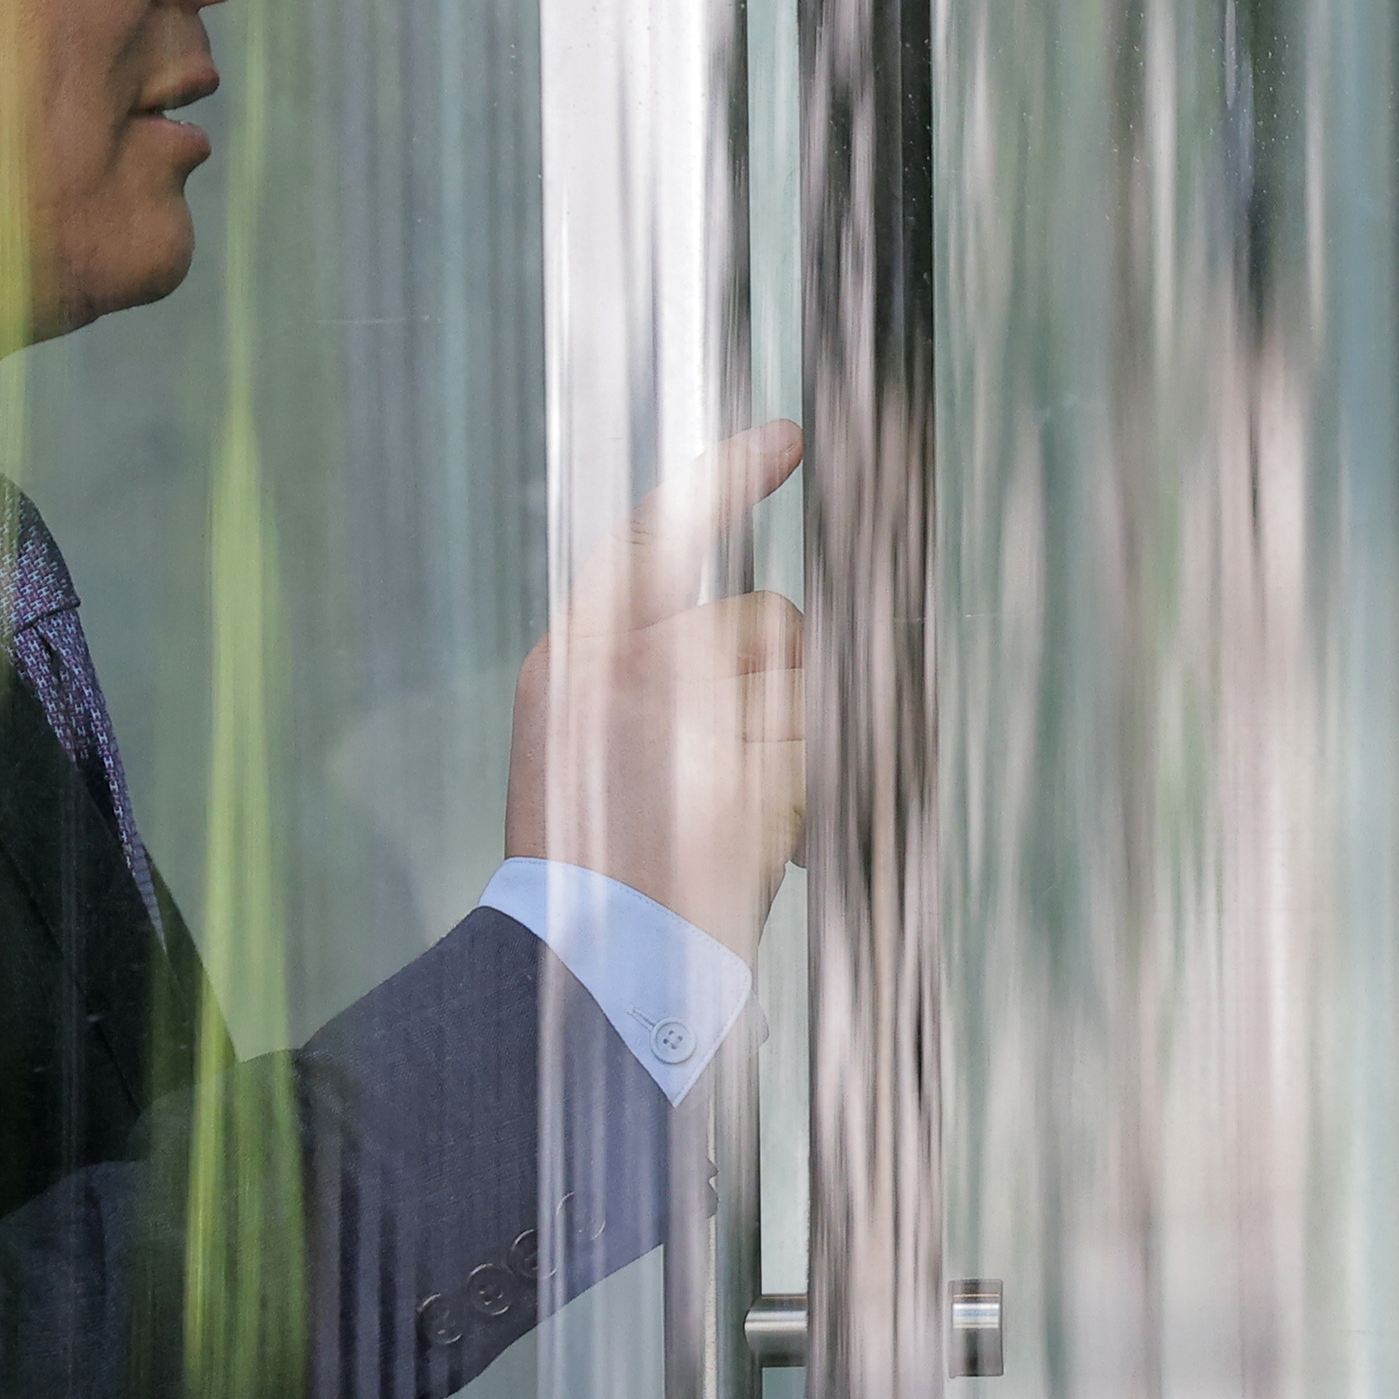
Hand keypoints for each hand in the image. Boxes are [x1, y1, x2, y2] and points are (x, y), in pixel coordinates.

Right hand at [503, 424, 808, 958]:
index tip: (787, 438)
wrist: (592, 961)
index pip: (653, 532)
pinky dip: (814, 789)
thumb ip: (637, 670)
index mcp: (574, 657)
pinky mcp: (756, 770)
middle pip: (767, 618)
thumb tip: (749, 629)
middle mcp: (632, 670)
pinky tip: (763, 836)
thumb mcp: (573, 743)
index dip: (723, 480)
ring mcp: (696, 718)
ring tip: (732, 810)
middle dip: (780, 676)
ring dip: (797, 737)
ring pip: (806, 684)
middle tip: (732, 760)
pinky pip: (824, 747)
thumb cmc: (588, 859)